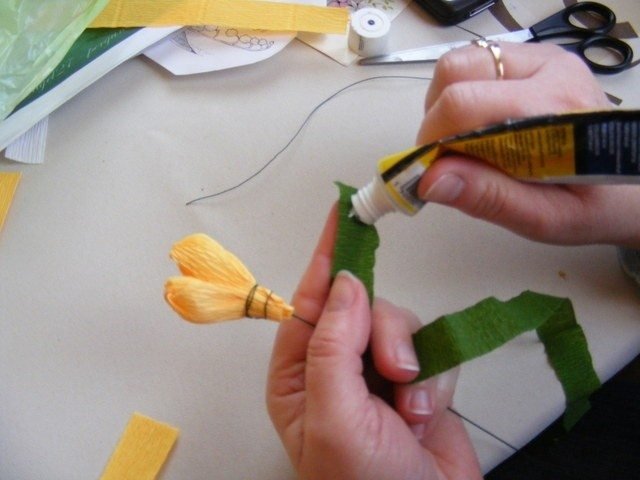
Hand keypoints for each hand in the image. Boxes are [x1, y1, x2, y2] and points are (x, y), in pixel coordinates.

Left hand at [266, 209, 480, 479]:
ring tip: (409, 408)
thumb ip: (332, 345)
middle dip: (385, 334)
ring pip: (400, 324)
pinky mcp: (419, 381)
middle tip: (394, 372)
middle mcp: (336, 369)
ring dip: (414, 364)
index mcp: (299, 374)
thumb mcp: (334, 417)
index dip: (328, 256)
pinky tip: (424, 416)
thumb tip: (346, 285)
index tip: (343, 215)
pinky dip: (436, 381)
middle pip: (363, 306)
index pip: (309, 301)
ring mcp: (378, 374)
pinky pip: (433, 349)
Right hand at [417, 42, 639, 248]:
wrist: (630, 185)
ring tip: (461, 144)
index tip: (432, 174)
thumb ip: (491, 198)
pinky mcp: (531, 60)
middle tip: (447, 160)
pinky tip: (475, 127)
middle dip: (435, 121)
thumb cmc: (590, 204)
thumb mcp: (545, 218)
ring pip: (459, 63)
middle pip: (456, 72)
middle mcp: (549, 69)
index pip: (465, 103)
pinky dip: (458, 95)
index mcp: (555, 106)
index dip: (433, 140)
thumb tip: (430, 180)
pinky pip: (475, 65)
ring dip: (443, 105)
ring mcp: (540, 59)